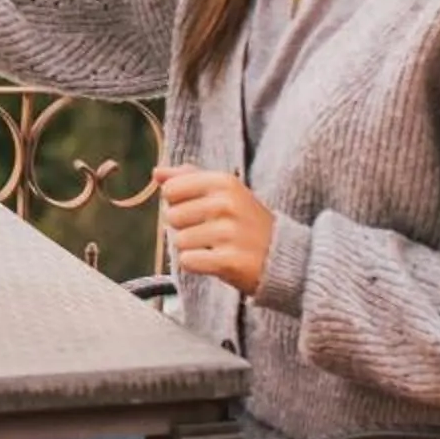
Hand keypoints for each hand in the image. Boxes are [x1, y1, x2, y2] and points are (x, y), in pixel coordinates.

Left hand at [153, 167, 276, 296]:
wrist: (282, 257)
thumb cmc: (245, 222)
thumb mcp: (225, 192)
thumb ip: (189, 178)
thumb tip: (157, 172)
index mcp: (224, 182)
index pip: (171, 190)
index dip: (179, 204)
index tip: (201, 210)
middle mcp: (227, 204)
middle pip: (172, 216)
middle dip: (186, 228)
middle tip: (212, 232)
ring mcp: (229, 233)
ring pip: (179, 241)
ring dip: (193, 248)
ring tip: (217, 247)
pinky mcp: (230, 261)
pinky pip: (187, 261)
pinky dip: (197, 265)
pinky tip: (216, 261)